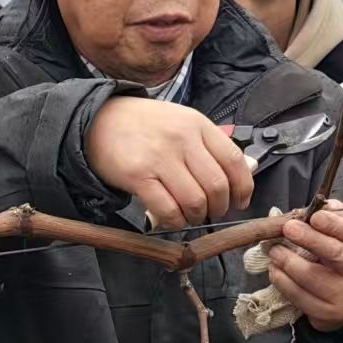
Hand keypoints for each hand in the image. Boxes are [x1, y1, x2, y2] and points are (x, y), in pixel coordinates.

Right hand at [84, 96, 253, 228]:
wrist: (99, 120)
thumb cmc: (146, 124)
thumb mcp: (182, 122)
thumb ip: (208, 145)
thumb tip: (239, 175)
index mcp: (198, 124)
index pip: (233, 160)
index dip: (243, 187)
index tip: (241, 201)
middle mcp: (182, 139)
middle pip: (217, 185)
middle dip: (220, 207)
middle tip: (213, 212)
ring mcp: (160, 157)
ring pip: (195, 201)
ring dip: (197, 217)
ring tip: (191, 216)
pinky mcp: (138, 176)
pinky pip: (168, 209)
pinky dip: (175, 222)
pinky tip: (172, 219)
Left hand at [266, 204, 342, 332]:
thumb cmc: (342, 258)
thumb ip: (335, 216)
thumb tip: (319, 206)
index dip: (334, 225)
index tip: (314, 217)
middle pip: (333, 253)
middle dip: (308, 238)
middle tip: (288, 228)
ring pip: (310, 276)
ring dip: (286, 259)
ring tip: (274, 249)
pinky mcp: (325, 313)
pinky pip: (298, 295)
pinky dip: (281, 280)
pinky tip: (275, 269)